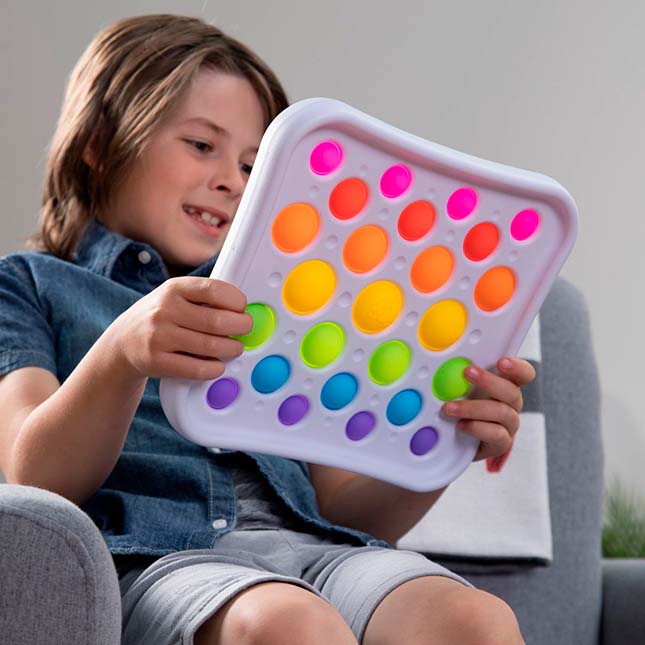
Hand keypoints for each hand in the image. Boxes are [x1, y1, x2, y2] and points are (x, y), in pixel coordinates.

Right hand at [107, 277, 252, 380]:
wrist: (123, 342)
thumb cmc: (159, 317)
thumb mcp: (175, 296)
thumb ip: (204, 298)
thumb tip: (243, 308)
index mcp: (174, 289)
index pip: (214, 290)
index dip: (236, 300)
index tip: (242, 308)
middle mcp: (165, 310)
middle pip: (217, 321)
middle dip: (240, 326)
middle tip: (245, 329)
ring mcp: (159, 337)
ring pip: (210, 346)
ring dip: (231, 349)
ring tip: (234, 348)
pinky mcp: (156, 362)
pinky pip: (196, 369)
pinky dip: (214, 368)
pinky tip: (218, 365)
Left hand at [441, 357, 535, 460]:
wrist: (460, 443)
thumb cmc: (464, 409)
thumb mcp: (462, 390)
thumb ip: (460, 377)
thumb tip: (445, 365)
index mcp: (506, 387)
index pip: (523, 374)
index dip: (517, 367)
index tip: (501, 362)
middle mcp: (511, 405)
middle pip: (511, 391)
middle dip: (488, 381)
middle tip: (467, 372)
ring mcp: (509, 425)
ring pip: (501, 412)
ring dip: (473, 408)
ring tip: (449, 407)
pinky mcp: (501, 443)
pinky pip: (496, 434)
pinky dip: (477, 428)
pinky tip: (461, 425)